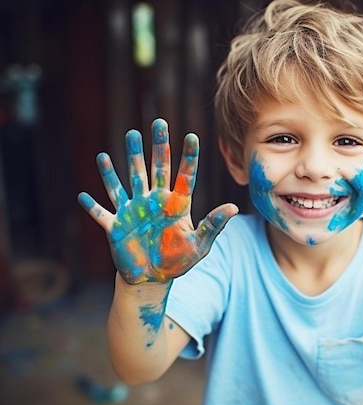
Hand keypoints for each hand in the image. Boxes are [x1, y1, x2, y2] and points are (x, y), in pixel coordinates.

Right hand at [78, 119, 237, 283]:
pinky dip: (92, 207)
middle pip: (156, 168)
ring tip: (128, 137)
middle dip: (157, 146)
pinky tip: (82, 195)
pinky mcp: (115, 226)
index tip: (192, 136)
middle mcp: (154, 202)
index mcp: (176, 205)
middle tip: (159, 123)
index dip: (188, 157)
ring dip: (126, 160)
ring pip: (128, 180)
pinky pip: (101, 214)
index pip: (184, 176)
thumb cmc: (178, 261)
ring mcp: (133, 211)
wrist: (153, 278)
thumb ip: (213, 225)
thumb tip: (234, 207)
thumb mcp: (200, 246)